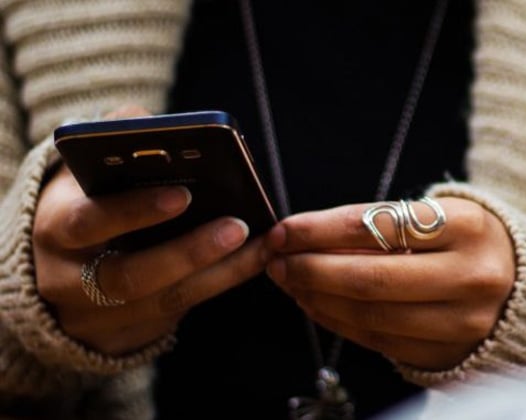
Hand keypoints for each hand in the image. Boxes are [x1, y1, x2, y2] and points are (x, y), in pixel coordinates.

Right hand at [32, 106, 268, 355]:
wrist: (60, 264)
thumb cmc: (87, 200)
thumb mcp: (85, 171)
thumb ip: (113, 140)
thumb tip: (152, 123)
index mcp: (56, 228)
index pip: (88, 221)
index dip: (135, 211)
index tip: (184, 194)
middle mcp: (72, 278)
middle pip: (129, 276)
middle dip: (187, 251)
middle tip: (236, 225)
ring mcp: (102, 313)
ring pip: (166, 299)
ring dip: (220, 270)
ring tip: (261, 240)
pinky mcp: (133, 329)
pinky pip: (184, 308)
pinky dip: (224, 280)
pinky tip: (259, 254)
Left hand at [265, 198, 515, 370]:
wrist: (522, 284)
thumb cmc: (465, 242)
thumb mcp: (438, 215)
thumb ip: (379, 224)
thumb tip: (303, 237)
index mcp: (468, 227)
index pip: (378, 226)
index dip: (320, 230)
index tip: (284, 229)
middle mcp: (472, 276)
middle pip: (372, 278)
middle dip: (310, 269)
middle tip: (276, 260)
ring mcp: (463, 322)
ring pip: (371, 315)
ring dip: (317, 299)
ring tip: (289, 281)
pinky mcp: (449, 353)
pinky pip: (379, 341)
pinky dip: (338, 322)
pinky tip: (316, 304)